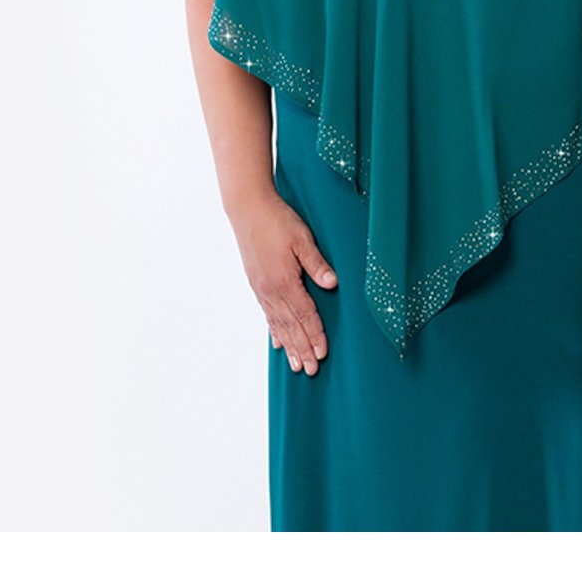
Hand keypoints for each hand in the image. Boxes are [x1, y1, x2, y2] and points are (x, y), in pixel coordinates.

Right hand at [233, 193, 337, 375]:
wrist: (248, 209)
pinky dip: (274, 331)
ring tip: (296, 365)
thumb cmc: (277, 221)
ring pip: (278, 324)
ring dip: (289, 345)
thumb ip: (317, 264)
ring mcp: (261, 289)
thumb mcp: (303, 239)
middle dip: (302, 349)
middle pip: (291, 326)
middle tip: (311, 371)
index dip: (315, 335)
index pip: (305, 315)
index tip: (322, 354)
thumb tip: (333, 284)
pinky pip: (267, 314)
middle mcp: (271, 290)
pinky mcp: (256, 284)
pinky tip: (278, 342)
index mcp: (284, 281)